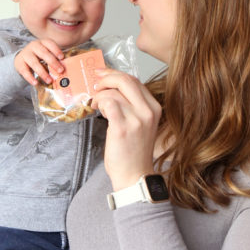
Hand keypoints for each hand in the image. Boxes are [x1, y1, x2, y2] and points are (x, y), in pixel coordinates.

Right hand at [14, 39, 64, 85]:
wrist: (21, 58)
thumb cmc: (38, 56)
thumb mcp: (46, 54)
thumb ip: (54, 58)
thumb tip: (65, 69)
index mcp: (42, 42)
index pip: (49, 43)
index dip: (56, 50)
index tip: (62, 58)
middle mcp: (33, 46)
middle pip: (43, 53)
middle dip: (52, 62)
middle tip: (60, 71)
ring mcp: (25, 54)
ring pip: (34, 63)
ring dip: (43, 72)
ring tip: (49, 80)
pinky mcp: (19, 63)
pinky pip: (25, 71)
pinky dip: (30, 77)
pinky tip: (36, 83)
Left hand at [91, 69, 161, 189]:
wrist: (134, 176)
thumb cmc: (133, 152)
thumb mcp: (140, 124)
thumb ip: (132, 105)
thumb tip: (112, 88)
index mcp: (154, 108)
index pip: (135, 81)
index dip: (116, 74)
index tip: (103, 74)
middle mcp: (148, 111)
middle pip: (126, 80)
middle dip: (106, 77)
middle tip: (96, 84)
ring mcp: (136, 119)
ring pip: (113, 92)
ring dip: (100, 95)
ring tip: (96, 105)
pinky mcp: (122, 127)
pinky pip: (108, 103)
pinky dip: (99, 103)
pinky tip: (97, 110)